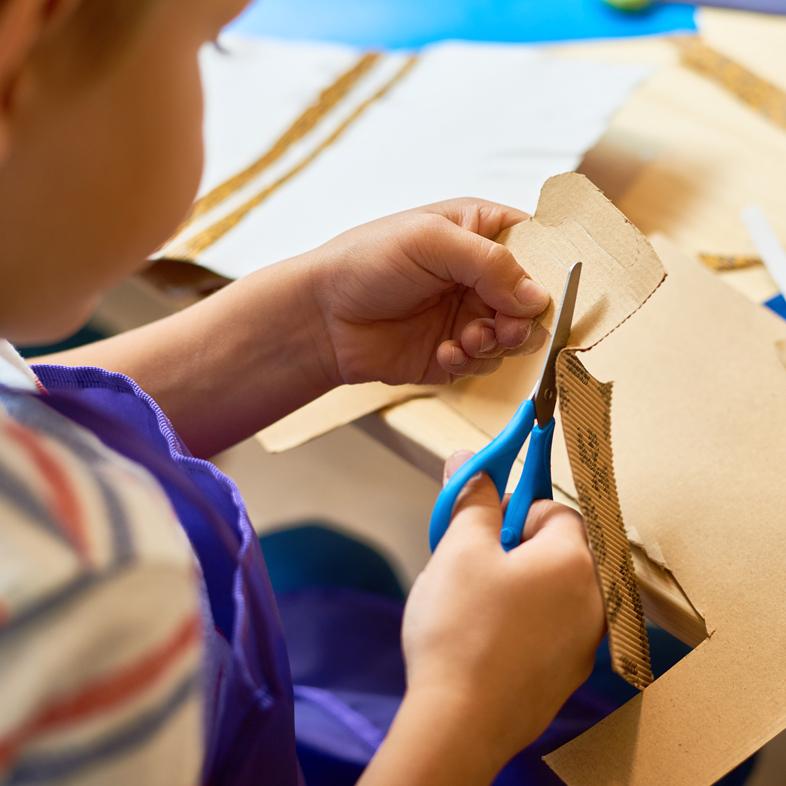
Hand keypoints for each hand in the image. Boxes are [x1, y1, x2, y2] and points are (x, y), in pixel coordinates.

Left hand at [307, 199, 549, 385]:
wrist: (322, 317)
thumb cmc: (367, 261)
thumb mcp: (430, 242)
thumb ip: (490, 263)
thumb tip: (538, 297)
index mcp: (480, 232)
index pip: (537, 246)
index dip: (550, 269)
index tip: (552, 292)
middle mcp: (480, 274)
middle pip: (533, 299)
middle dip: (522, 317)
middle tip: (503, 327)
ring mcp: (468, 313)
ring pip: (514, 336)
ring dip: (496, 342)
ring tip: (466, 338)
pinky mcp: (454, 351)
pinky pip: (484, 363)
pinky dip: (471, 361)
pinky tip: (444, 352)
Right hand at [396, 452, 604, 780]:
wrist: (460, 724)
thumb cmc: (461, 626)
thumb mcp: (460, 550)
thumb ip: (473, 500)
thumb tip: (470, 459)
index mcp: (574, 561)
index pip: (556, 510)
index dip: (515, 511)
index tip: (481, 528)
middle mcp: (594, 600)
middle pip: (557, 551)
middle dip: (515, 548)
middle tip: (472, 566)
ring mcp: (586, 644)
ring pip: (552, 592)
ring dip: (519, 586)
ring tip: (474, 605)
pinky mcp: (568, 677)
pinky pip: (550, 630)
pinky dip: (524, 624)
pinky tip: (485, 641)